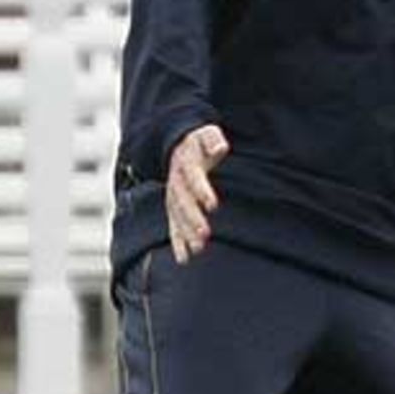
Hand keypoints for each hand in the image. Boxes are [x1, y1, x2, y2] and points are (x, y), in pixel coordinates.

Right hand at [165, 122, 229, 262]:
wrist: (178, 147)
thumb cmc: (199, 144)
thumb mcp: (206, 135)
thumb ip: (212, 140)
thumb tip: (221, 147)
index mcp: (186, 163)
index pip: (193, 178)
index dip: (202, 191)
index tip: (212, 205)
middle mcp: (176, 182)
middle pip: (182, 202)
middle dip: (192, 218)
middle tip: (204, 235)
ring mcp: (173, 197)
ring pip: (177, 217)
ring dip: (186, 234)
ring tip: (198, 249)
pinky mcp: (173, 209)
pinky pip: (173, 227)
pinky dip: (178, 243)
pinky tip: (184, 258)